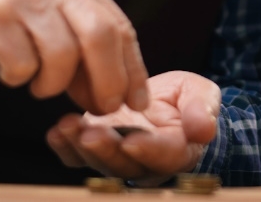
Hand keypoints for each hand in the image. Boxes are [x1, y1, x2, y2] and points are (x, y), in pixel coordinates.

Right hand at [0, 0, 148, 113]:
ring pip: (63, 55)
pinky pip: (21, 62)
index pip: (121, 27)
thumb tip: (106, 92)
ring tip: (37, 85)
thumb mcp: (47, 3)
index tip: (136, 102)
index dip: (133, 69)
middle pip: (102, 38)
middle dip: (107, 82)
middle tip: (98, 108)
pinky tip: (9, 72)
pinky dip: (18, 78)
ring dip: (54, 84)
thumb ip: (78, 37)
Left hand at [46, 71, 220, 183]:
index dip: (149, 150)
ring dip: (81, 148)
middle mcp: (146, 161)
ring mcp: (119, 157)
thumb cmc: (187, 99)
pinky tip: (56, 133)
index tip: (133, 141)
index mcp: (178, 150)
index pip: (165, 156)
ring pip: (99, 162)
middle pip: (126, 165)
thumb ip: (202, 109)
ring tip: (67, 127)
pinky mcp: (98, 149)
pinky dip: (65, 148)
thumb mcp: (202, 94)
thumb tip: (204, 130)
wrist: (165, 102)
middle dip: (106, 151)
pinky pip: (78, 158)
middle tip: (90, 134)